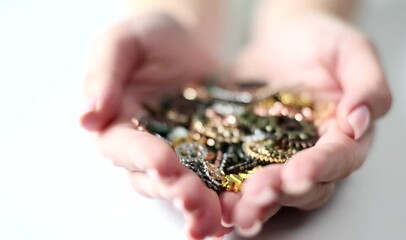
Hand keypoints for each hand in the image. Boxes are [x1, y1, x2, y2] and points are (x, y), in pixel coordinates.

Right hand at [80, 13, 225, 238]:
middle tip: (196, 201)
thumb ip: (104, 72)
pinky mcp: (208, 156)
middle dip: (176, 191)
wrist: (189, 42)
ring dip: (200, 208)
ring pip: (183, 189)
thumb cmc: (150, 38)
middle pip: (154, 179)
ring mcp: (178, 156)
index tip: (164, 162)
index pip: (124, 146)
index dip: (142, 156)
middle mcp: (144, 149)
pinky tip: (239, 211)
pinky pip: (215, 181)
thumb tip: (87, 115)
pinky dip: (225, 198)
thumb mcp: (124, 41)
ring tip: (220, 219)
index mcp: (117, 124)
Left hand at [224, 11, 391, 236]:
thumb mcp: (352, 49)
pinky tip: (216, 199)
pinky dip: (230, 191)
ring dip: (256, 204)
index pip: (338, 159)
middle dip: (281, 193)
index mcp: (346, 135)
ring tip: (235, 211)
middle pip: (305, 186)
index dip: (319, 168)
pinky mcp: (251, 153)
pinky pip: (242, 176)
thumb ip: (367, 83)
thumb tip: (360, 121)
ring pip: (275, 191)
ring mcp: (282, 157)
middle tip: (257, 195)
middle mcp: (316, 154)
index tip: (299, 173)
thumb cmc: (323, 41)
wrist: (284, 38)